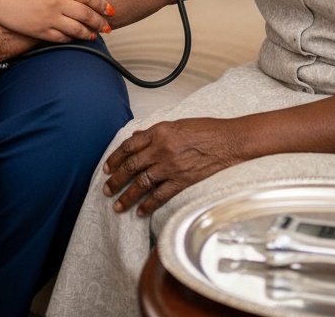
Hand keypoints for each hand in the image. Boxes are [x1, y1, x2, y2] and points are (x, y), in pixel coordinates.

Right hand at [0, 0, 114, 41]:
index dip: (101, 4)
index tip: (111, 10)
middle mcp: (55, 1)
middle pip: (85, 14)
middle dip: (100, 21)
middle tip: (108, 26)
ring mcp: (47, 17)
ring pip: (76, 28)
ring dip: (88, 32)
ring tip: (94, 34)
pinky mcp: (37, 31)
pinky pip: (60, 37)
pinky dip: (70, 38)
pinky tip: (74, 37)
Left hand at [103, 117, 240, 216]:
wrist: (228, 141)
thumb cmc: (205, 130)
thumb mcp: (176, 124)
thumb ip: (154, 132)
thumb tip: (137, 137)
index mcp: (159, 132)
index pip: (128, 146)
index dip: (114, 158)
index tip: (107, 167)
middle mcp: (161, 149)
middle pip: (131, 166)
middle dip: (116, 180)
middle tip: (107, 189)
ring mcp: (171, 167)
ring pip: (141, 183)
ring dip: (127, 196)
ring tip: (117, 206)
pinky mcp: (182, 181)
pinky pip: (159, 196)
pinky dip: (148, 205)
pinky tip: (140, 212)